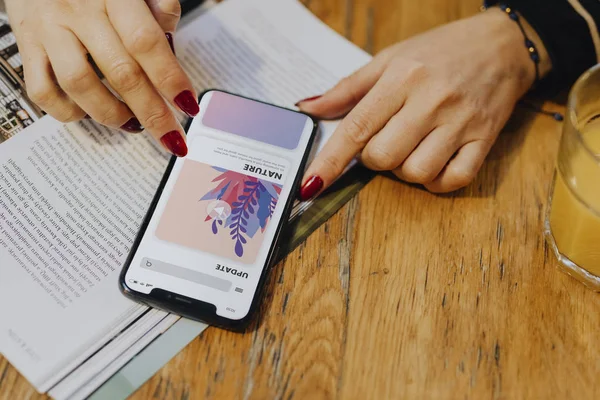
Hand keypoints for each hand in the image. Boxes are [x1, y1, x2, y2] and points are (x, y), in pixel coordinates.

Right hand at [6, 0, 196, 156]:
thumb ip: (158, 7)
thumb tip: (171, 43)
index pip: (146, 42)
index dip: (170, 79)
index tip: (188, 105)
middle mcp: (79, 10)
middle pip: (121, 72)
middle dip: (152, 112)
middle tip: (170, 136)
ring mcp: (49, 28)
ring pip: (80, 85)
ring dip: (112, 114)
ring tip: (132, 124)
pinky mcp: (26, 45)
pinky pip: (43, 90)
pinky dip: (68, 111)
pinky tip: (89, 112)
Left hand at [297, 8, 547, 198]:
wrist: (502, 45)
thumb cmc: (440, 51)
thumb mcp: (390, 58)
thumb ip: (347, 88)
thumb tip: (308, 109)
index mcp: (401, 78)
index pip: (356, 128)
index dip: (330, 161)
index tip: (310, 185)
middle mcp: (431, 101)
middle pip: (383, 157)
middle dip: (375, 159)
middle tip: (386, 139)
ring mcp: (461, 122)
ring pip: (416, 173)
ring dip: (405, 171)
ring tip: (413, 148)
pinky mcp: (485, 139)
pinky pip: (454, 179)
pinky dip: (437, 181)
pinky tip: (435, 163)